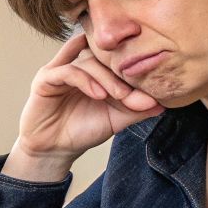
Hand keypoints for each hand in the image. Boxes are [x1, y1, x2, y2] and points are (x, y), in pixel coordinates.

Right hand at [5, 31, 164, 180]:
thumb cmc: (83, 130)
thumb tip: (163, 103)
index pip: (116, 60)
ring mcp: (60, 70)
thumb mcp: (116, 119)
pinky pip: (67, 71)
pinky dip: (85, 80)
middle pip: (102, 57)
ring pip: (87, 61)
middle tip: (131, 95)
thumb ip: (136, 109)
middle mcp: (78, 65)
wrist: (55, 150)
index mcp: (94, 71)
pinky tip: (98, 95)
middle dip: (120, 75)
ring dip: (105, 78)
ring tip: (116, 96)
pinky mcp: (45, 78)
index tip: (148, 90)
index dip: (132, 72)